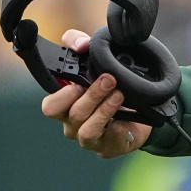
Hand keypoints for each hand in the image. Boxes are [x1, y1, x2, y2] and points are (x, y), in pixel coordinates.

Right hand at [41, 29, 151, 157]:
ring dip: (103, 106)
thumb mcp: (96, 62)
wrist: (140, 115)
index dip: (59, 94)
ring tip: (119, 92)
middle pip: (66, 113)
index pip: (49, 104)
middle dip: (87, 95)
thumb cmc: (110, 88)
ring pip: (84, 124)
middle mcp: (71, 122)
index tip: (75, 80)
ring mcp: (86, 136)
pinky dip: (112, 122)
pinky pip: (103, 136)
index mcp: (65, 104)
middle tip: (107, 79)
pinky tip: (123, 110)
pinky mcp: (105, 145)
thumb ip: (81, 45)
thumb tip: (81, 44)